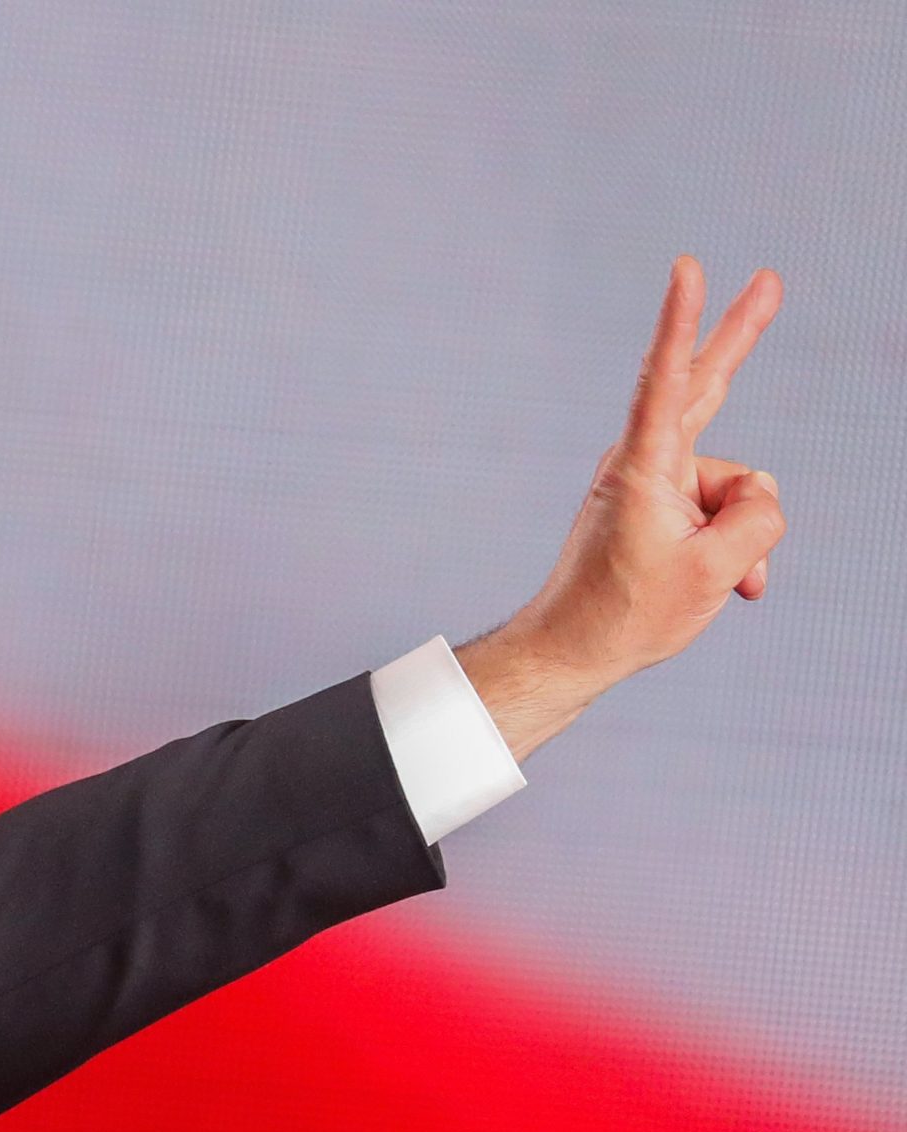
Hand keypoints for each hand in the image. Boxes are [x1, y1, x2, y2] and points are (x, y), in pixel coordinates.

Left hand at [460, 256, 787, 759]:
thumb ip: (757, 520)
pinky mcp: (662, 506)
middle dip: (742, 335)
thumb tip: (761, 491)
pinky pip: (721, 512)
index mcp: (643, 468)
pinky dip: (735, 549)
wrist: (575, 651)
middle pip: (705, 387)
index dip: (681, 322)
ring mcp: (655, 482)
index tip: (685, 269)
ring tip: (720, 580)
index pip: (666, 381)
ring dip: (745, 537)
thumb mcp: (714, 572)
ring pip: (734, 487)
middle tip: (768, 279)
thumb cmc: (628, 614)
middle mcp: (645, 462)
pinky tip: (735, 586)